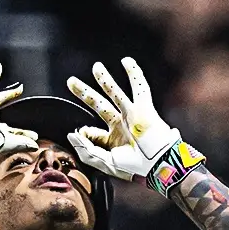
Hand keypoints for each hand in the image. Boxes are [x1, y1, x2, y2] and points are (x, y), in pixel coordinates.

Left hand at [65, 57, 204, 195]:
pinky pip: (140, 87)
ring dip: (105, 79)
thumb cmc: (134, 168)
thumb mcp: (104, 162)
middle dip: (84, 93)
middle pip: (99, 105)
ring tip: (96, 67)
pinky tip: (127, 62)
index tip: (79, 135)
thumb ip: (86, 149)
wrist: (158, 165)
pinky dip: (135, 74)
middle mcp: (121, 125)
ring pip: (115, 93)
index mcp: (112, 140)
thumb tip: (72, 134)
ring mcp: (132, 115)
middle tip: (71, 81)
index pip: (92, 132)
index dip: (83, 133)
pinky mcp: (143, 108)